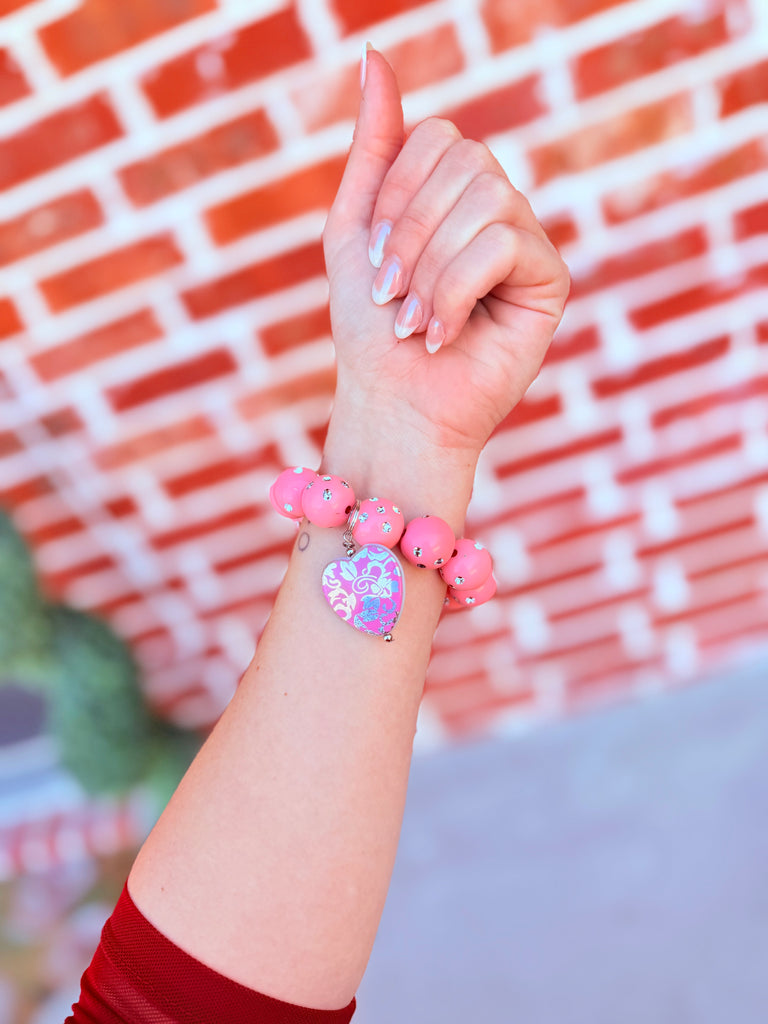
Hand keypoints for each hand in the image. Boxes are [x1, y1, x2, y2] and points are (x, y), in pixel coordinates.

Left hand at [322, 49, 569, 460]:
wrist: (390, 404)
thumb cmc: (369, 329)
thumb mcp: (355, 228)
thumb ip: (373, 146)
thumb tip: (376, 54)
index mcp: (453, 194)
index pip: (439, 137)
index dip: (396, 194)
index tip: (374, 263)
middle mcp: (497, 209)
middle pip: (467, 159)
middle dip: (411, 232)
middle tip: (390, 297)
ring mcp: (528, 242)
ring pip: (488, 198)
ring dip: (430, 268)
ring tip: (415, 322)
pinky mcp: (551, 281)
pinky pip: (505, 241)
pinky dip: (458, 289)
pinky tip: (445, 334)